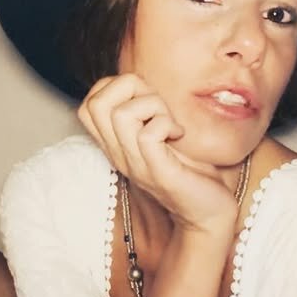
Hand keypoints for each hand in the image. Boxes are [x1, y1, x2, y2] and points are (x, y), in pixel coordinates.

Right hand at [78, 73, 237, 234]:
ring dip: (152, 105)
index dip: (115, 87)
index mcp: (117, 145)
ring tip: (169, 121)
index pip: (88, 104)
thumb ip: (148, 113)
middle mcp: (119, 154)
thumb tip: (144, 84)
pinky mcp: (159, 172)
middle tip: (156, 106)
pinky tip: (179, 134)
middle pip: (94, 103)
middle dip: (129, 88)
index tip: (146, 100)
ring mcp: (137, 164)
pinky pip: (148, 134)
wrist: (208, 213)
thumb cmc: (191, 171)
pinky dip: (167, 123)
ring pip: (120, 114)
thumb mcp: (162, 135)